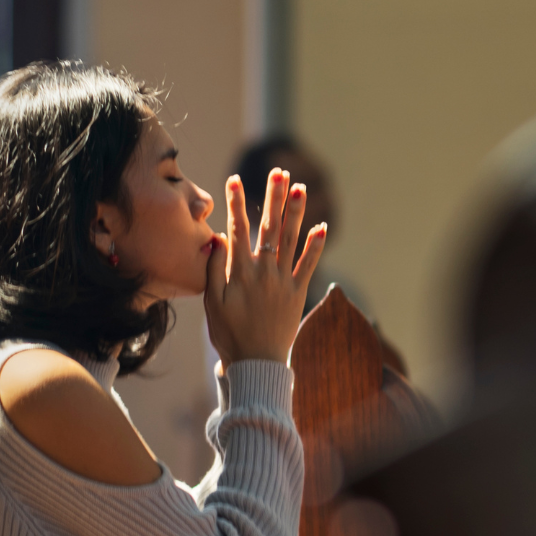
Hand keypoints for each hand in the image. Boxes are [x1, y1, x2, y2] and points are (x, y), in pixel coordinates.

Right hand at [205, 167, 326, 368]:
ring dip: (296, 212)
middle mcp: (263, 271)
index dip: (236, 203)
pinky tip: (322, 226)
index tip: (234, 180)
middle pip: (269, 227)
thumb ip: (214, 270)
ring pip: (291, 240)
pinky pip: (309, 265)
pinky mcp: (297, 293)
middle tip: (278, 172)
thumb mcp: (212, 304)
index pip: (237, 229)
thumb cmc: (229, 335)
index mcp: (239, 272)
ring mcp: (283, 281)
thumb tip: (217, 238)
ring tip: (300, 187)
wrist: (257, 364)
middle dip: (274, 197)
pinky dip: (316, 245)